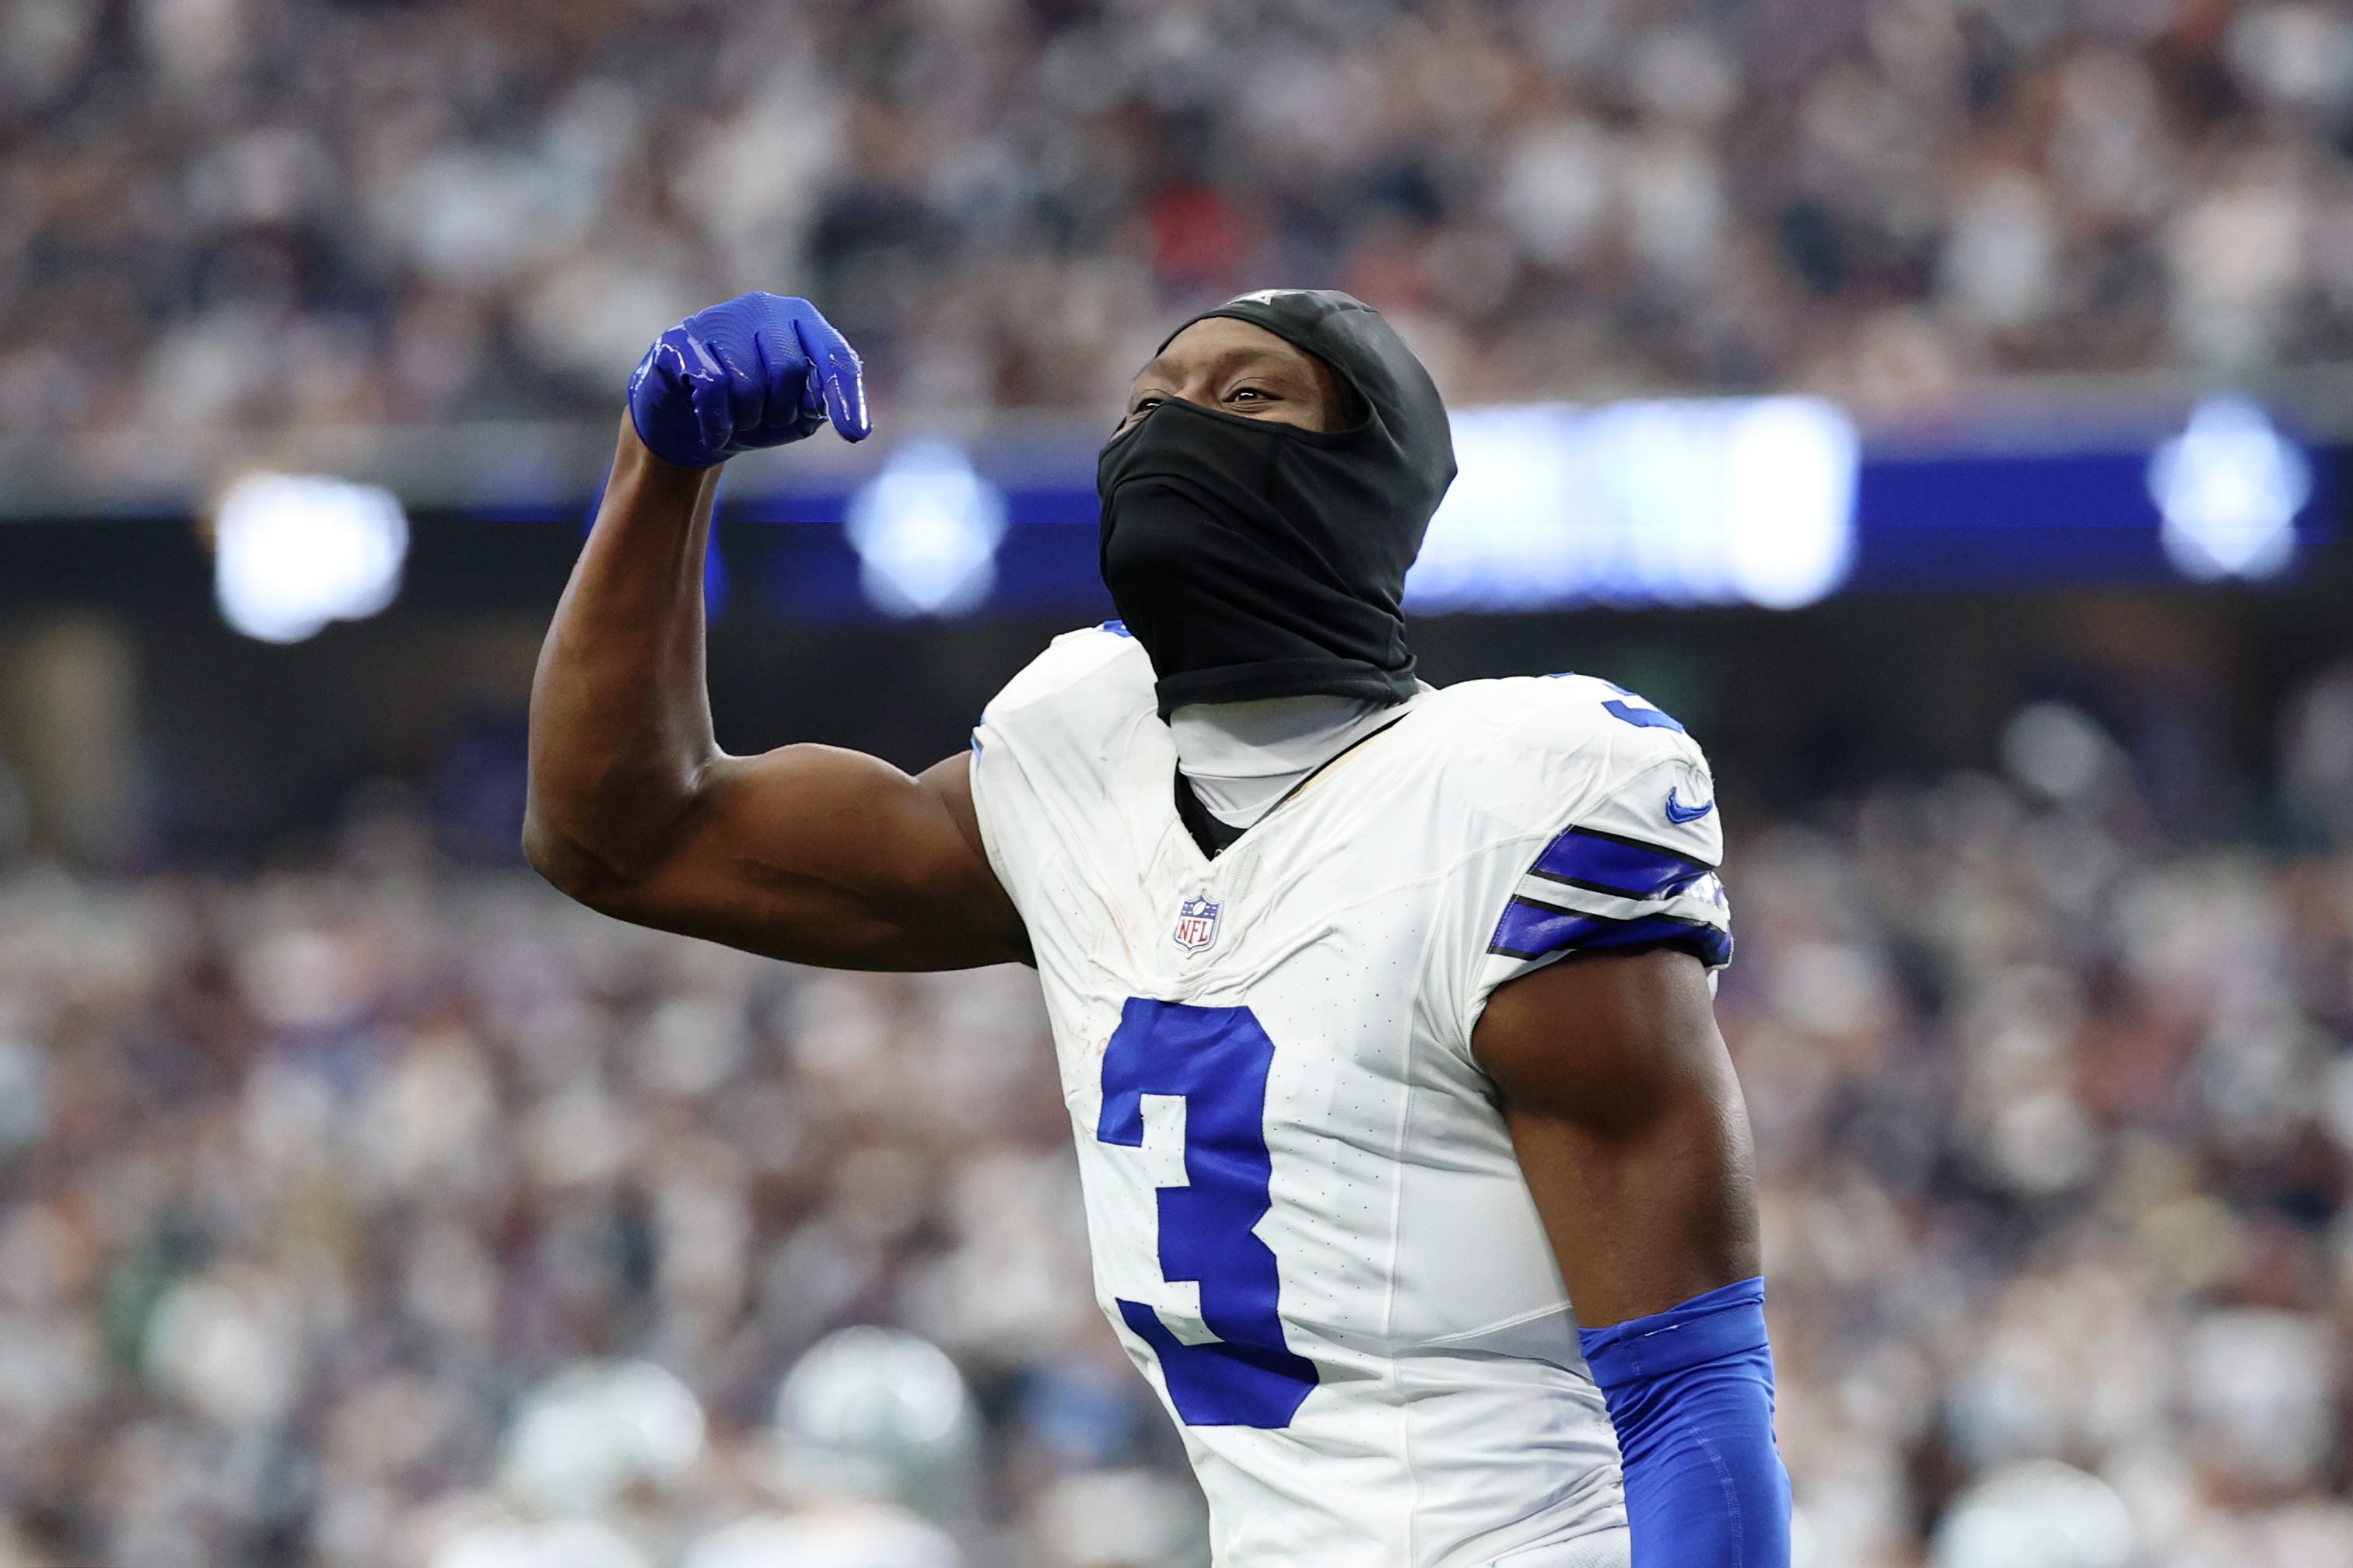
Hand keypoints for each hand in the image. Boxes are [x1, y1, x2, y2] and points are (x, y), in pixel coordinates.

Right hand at [626, 293, 870, 467]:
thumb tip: (821, 403)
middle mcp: (763, 309)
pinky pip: (713, 387)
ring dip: (745, 421)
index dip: (846, 396)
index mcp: (801, 320)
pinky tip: (713, 434)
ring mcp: (719, 318)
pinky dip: (717, 424)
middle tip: (763, 422)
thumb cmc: (749, 412)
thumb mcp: (794, 416)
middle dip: (780, 411)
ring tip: (735, 421)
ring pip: (748, 383)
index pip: (834, 355)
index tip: (855, 435)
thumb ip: (816, 405)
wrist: (684, 420)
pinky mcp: (681, 339)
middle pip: (790, 369)